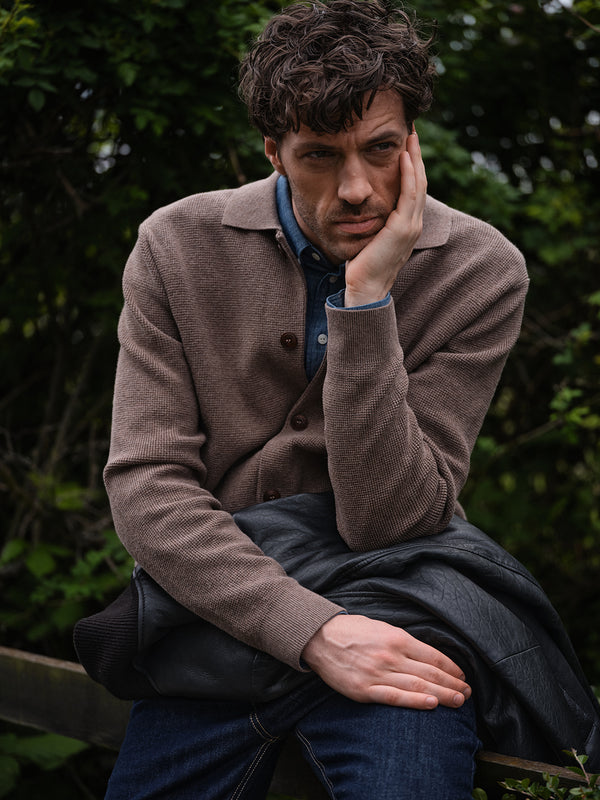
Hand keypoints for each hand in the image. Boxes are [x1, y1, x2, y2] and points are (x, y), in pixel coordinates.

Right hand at [301, 614, 470, 709]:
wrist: (320, 638)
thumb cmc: (352, 630)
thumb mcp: (381, 627)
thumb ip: (402, 641)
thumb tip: (426, 655)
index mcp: (397, 638)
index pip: (432, 655)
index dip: (451, 668)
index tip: (462, 676)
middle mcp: (391, 655)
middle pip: (430, 672)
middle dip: (453, 684)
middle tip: (467, 693)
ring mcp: (378, 673)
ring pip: (418, 686)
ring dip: (442, 695)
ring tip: (459, 701)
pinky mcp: (365, 690)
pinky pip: (395, 697)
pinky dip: (416, 702)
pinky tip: (432, 705)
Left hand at [344, 130, 426, 306]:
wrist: (365, 289)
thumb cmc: (362, 267)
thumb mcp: (369, 237)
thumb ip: (372, 221)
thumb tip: (359, 207)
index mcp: (407, 225)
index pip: (413, 189)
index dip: (411, 165)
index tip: (405, 144)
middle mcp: (414, 224)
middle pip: (420, 181)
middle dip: (416, 155)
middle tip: (411, 131)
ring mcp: (411, 226)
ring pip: (418, 184)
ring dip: (415, 158)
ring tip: (410, 136)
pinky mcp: (403, 228)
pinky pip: (409, 194)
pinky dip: (408, 173)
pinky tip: (404, 156)